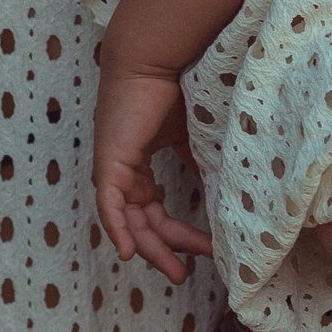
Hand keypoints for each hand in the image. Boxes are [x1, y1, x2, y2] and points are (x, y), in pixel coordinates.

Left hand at [93, 59, 212, 284]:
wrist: (157, 57)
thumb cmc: (179, 87)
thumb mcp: (194, 138)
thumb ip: (200, 166)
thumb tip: (223, 195)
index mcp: (139, 164)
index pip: (154, 210)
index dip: (176, 234)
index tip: (204, 250)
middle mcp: (123, 170)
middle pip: (143, 222)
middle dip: (165, 249)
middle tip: (185, 274)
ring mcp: (113, 167)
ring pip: (128, 221)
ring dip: (150, 248)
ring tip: (176, 272)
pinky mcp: (109, 163)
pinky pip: (111, 206)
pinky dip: (119, 230)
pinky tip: (132, 252)